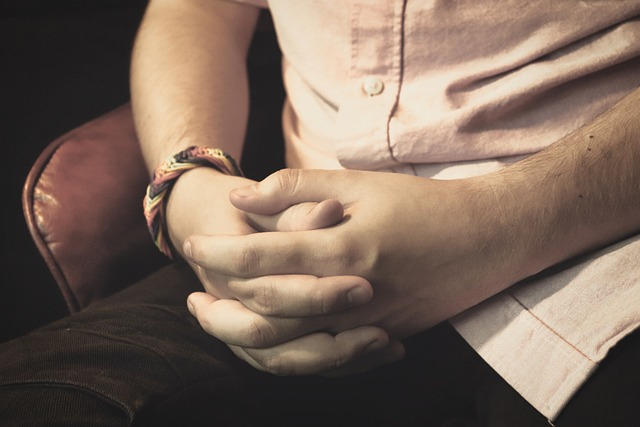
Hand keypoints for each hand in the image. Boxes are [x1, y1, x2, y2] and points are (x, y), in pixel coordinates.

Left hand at [185, 169, 522, 347]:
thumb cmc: (422, 205)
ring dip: (246, 336)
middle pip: (269, 313)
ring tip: (218, 322)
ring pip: (291, 345)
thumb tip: (242, 196)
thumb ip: (298, 187)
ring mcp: (369, 323)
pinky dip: (287, 350)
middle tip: (193, 298)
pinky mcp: (381, 336)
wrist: (486, 241)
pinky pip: (322, 355)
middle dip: (222, 308)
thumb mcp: (360, 184)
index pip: (264, 258)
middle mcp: (353, 293)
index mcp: (346, 247)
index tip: (194, 245)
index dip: (222, 251)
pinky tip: (266, 338)